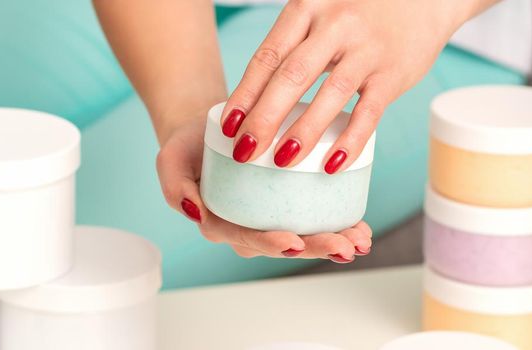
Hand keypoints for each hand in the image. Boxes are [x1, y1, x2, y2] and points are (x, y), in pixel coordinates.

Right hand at [156, 116, 373, 261]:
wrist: (204, 129)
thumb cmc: (188, 147)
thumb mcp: (170, 161)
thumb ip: (175, 187)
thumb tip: (195, 211)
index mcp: (221, 224)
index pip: (249, 238)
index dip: (272, 243)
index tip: (295, 242)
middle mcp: (248, 226)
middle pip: (285, 244)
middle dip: (318, 247)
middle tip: (345, 245)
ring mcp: (269, 217)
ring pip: (305, 236)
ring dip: (335, 241)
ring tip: (361, 240)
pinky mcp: (287, 203)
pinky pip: (313, 218)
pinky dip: (338, 223)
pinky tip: (360, 226)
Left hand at [221, 0, 485, 171]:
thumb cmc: (359, 10)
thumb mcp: (320, 11)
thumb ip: (293, 44)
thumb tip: (255, 100)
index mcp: (307, 8)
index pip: (269, 56)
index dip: (245, 93)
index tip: (228, 126)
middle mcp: (335, 25)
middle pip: (292, 76)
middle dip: (264, 118)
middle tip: (244, 152)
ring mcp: (367, 49)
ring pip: (329, 95)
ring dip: (303, 132)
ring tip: (281, 162)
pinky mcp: (393, 73)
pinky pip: (368, 112)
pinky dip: (349, 141)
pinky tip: (331, 165)